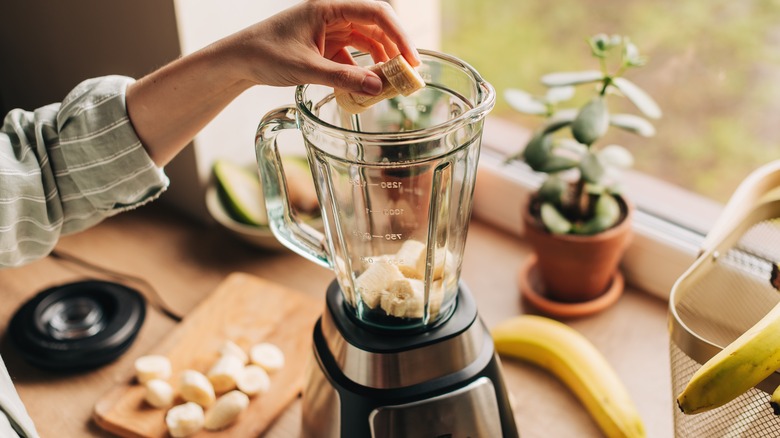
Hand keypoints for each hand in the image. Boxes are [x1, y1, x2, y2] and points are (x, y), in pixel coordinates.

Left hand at [217, 0, 420, 94]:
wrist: (238, 60)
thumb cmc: (265, 53)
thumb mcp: (306, 69)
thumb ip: (342, 77)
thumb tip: (377, 86)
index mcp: (328, 8)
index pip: (375, 12)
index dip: (398, 33)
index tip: (411, 57)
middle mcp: (333, 15)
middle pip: (376, 25)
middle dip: (395, 47)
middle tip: (411, 72)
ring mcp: (330, 30)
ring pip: (367, 40)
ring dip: (382, 59)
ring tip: (394, 81)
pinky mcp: (326, 46)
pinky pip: (354, 54)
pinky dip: (364, 69)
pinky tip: (369, 86)